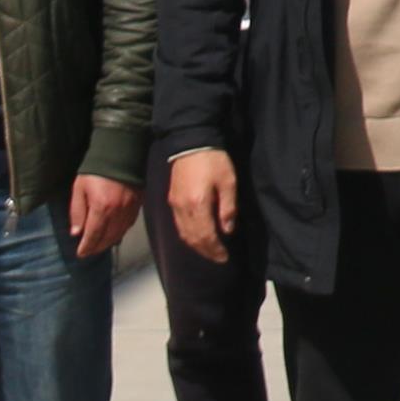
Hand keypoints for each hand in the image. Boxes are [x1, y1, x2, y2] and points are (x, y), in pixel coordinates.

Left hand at [65, 175, 139, 260]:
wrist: (120, 153)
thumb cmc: (95, 171)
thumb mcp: (79, 189)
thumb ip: (77, 212)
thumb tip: (76, 233)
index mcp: (101, 208)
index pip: (93, 235)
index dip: (86, 247)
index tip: (80, 254)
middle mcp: (117, 212)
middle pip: (108, 238)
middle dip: (97, 247)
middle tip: (89, 252)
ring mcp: (130, 209)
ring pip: (120, 234)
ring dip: (109, 242)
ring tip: (100, 245)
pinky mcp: (138, 204)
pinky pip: (129, 225)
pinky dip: (120, 232)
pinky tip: (114, 234)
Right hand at [163, 148, 236, 262]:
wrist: (190, 141)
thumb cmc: (213, 160)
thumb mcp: (228, 182)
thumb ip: (228, 208)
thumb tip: (227, 231)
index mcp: (198, 205)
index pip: (206, 236)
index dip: (215, 250)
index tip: (224, 257)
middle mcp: (183, 209)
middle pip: (193, 239)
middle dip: (206, 251)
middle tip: (219, 258)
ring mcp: (174, 205)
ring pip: (183, 234)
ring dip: (196, 246)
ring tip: (209, 251)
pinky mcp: (171, 199)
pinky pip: (178, 225)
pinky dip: (188, 235)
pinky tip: (196, 237)